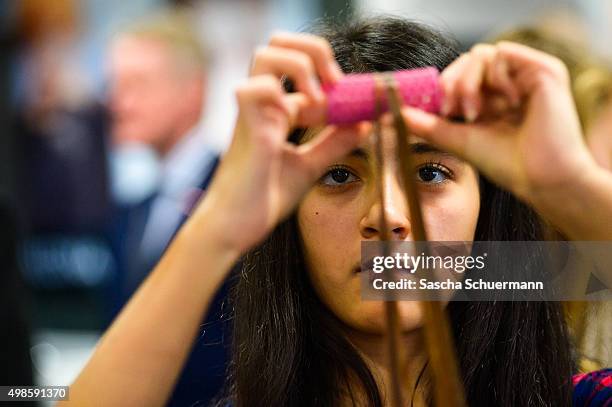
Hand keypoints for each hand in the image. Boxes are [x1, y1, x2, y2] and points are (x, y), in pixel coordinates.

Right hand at [197, 33, 368, 253]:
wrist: (234, 229)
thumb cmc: (263, 200)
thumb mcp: (308, 167)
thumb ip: (333, 144)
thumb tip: (364, 124)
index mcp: (277, 111)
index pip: (306, 73)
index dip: (337, 79)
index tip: (364, 100)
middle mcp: (264, 106)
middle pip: (279, 45)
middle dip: (313, 50)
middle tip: (335, 81)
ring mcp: (253, 114)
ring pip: (266, 55)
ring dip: (299, 64)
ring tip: (319, 96)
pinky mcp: (246, 130)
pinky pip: (253, 89)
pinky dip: (280, 93)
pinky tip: (299, 119)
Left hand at [403, 42, 597, 207]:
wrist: (540, 179)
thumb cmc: (506, 164)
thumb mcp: (458, 139)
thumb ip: (428, 124)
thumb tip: (394, 113)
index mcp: (492, 99)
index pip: (460, 75)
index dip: (443, 86)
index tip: (435, 109)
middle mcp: (510, 85)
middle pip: (468, 61)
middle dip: (452, 82)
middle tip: (450, 110)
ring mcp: (527, 77)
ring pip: (482, 54)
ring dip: (469, 81)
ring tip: (473, 112)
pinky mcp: (544, 71)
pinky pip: (504, 53)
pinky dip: (493, 75)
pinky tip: (503, 103)